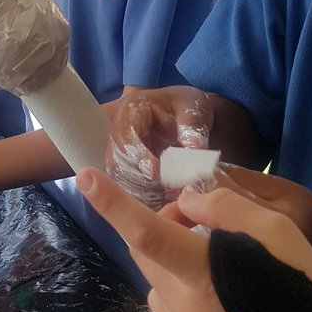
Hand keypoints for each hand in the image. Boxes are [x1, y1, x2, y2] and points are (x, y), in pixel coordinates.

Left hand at [77, 169, 311, 311]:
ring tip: (221, 264)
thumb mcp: (280, 233)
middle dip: (164, 222)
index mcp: (204, 274)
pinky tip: (217, 296)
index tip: (85, 177)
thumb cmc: (303, 291)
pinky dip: (180, 287)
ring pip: (155, 275)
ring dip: (173, 257)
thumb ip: (228, 208)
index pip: (148, 232)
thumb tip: (186, 202)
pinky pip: (166, 303)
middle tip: (205, 220)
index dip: (115, 204)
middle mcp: (180, 306)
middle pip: (145, 247)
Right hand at [105, 86, 212, 204]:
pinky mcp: (128, 170)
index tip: (156, 173)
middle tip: (165, 192)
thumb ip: (192, 129)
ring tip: (167, 200)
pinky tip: (165, 205)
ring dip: (141, 192)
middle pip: (117, 161)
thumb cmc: (187, 106)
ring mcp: (121, 153)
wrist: (187, 115)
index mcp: (131, 110)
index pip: (124, 137)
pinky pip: (128, 189)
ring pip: (120, 179)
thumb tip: (194, 151)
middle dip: (139, 179)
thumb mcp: (193, 108)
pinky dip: (145, 198)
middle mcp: (119, 132)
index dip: (137, 156)